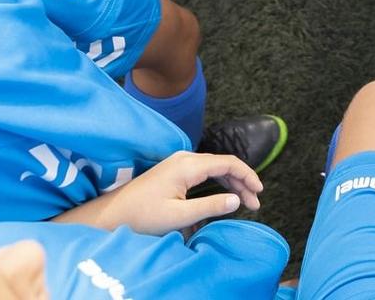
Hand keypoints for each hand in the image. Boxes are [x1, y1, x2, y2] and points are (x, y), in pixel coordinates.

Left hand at [75, 151, 262, 232]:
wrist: (115, 213)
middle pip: (223, 164)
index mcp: (188, 165)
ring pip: (215, 167)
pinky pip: (205, 171)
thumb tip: (237, 200)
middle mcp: (186, 158)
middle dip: (242, 181)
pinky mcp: (175, 170)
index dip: (247, 175)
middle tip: (255, 203)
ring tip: (245, 201)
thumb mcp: (179, 215)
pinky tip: (224, 196)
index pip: (228, 162)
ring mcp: (180, 162)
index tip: (259, 192)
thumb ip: (210, 207)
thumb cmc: (143, 215)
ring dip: (231, 183)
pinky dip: (218, 182)